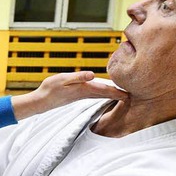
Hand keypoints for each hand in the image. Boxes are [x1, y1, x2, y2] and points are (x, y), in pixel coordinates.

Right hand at [11, 71, 128, 119]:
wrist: (42, 100)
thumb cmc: (51, 89)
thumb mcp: (63, 79)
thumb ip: (78, 77)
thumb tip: (92, 75)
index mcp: (85, 88)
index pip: (106, 90)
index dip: (118, 92)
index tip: (131, 94)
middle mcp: (85, 92)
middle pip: (107, 93)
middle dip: (119, 94)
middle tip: (133, 95)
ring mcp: (82, 94)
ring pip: (102, 94)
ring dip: (112, 94)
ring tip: (123, 94)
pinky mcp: (78, 94)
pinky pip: (95, 94)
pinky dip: (104, 93)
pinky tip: (106, 92)